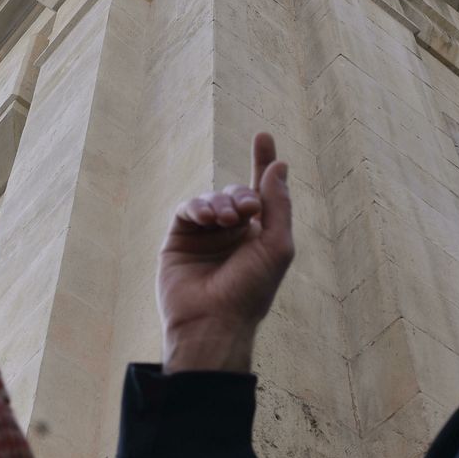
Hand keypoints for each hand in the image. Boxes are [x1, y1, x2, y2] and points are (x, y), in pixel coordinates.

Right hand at [157, 132, 294, 373]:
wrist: (212, 322)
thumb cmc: (251, 291)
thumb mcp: (277, 246)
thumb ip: (278, 204)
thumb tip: (279, 166)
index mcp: (259, 235)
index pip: (262, 191)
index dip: (263, 163)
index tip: (263, 135)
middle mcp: (232, 233)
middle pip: (236, 192)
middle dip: (241, 194)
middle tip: (245, 211)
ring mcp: (205, 236)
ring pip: (211, 198)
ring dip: (219, 202)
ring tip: (223, 220)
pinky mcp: (179, 239)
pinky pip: (187, 209)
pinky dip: (196, 206)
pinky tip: (204, 217)